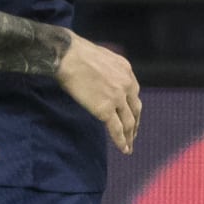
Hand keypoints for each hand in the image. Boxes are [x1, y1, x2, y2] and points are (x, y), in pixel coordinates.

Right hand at [55, 34, 141, 154]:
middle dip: (135, 123)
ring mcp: (117, 98)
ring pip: (128, 122)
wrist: (68, 56)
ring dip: (130, 136)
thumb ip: (109, 71)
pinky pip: (116, 129)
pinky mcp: (105, 110)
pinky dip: (121, 141)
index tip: (131, 114)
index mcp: (126, 71)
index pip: (134, 94)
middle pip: (135, 109)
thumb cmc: (76, 53)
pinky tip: (123, 149)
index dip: (133, 107)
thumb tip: (104, 79)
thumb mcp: (103, 57)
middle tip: (133, 134)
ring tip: (129, 146)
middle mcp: (127, 85)